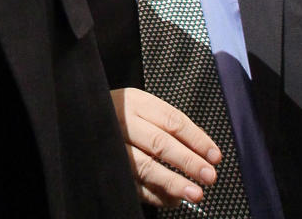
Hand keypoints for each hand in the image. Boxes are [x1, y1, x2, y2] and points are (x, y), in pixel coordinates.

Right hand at [111, 87, 221, 207]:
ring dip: (173, 182)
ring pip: (145, 166)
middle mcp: (123, 122)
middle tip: (209, 175)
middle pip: (160, 143)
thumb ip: (173, 126)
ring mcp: (113, 146)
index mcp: (136, 102)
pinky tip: (173, 199)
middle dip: (187, 161)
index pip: (172, 120)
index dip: (196, 139)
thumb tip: (206, 151)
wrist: (86, 119)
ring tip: (195, 193)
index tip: (215, 156)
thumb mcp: (146, 109)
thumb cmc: (125, 116)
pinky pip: (135, 185)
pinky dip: (156, 195)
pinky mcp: (109, 169)